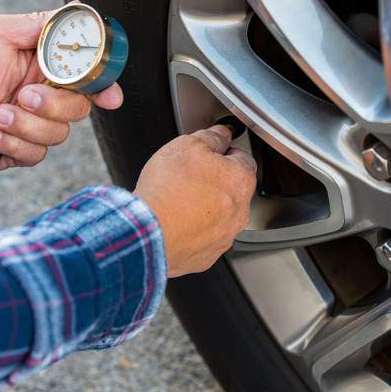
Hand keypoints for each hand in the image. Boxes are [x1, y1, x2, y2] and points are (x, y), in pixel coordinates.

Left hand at [0, 8, 122, 169]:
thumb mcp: (2, 31)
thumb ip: (42, 25)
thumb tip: (77, 10)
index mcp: (48, 71)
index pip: (88, 81)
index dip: (104, 89)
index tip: (109, 97)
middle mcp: (45, 100)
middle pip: (79, 110)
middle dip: (52, 105)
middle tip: (23, 95)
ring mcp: (33, 127)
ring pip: (57, 135)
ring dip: (24, 125)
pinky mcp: (18, 151)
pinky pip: (34, 155)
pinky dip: (9, 142)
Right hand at [133, 125, 256, 277]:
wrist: (147, 231)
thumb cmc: (168, 189)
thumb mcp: (188, 145)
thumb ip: (210, 137)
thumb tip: (220, 134)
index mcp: (241, 181)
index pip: (243, 160)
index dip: (224, 154)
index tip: (209, 154)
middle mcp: (239, 213)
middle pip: (231, 191)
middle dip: (213, 183)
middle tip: (187, 178)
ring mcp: (223, 238)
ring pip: (218, 218)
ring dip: (203, 210)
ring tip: (177, 203)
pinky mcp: (205, 257)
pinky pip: (202, 240)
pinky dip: (191, 232)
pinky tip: (174, 224)